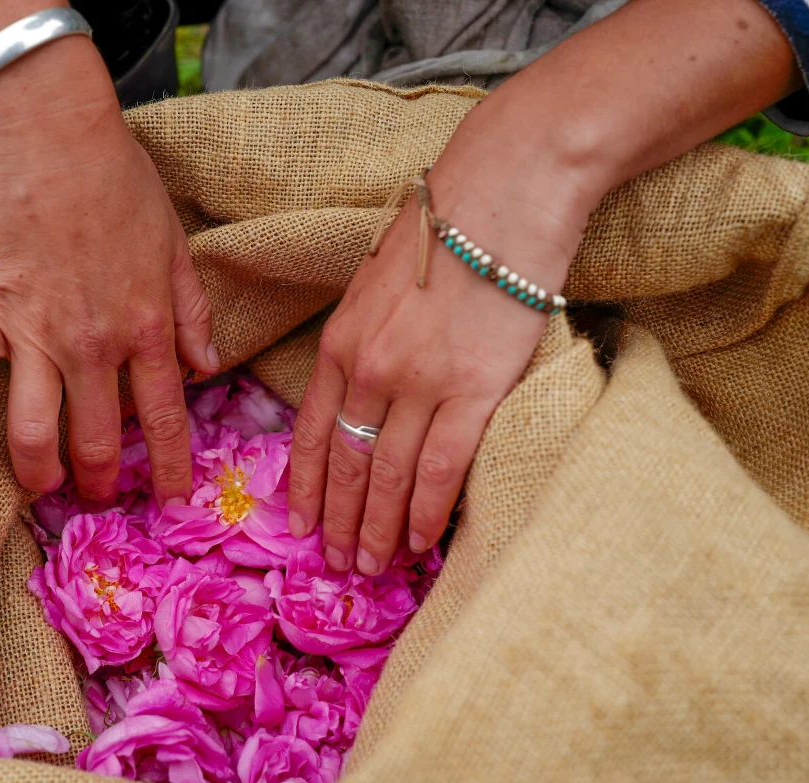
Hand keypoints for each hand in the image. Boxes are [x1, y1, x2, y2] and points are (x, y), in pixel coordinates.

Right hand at [0, 38, 216, 504]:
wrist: (45, 135)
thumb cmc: (116, 181)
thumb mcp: (175, 243)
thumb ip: (191, 310)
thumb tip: (208, 367)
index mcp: (145, 327)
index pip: (167, 418)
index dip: (172, 468)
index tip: (173, 501)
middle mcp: (92, 344)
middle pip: (98, 440)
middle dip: (101, 484)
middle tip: (100, 500)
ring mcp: (33, 335)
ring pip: (35, 432)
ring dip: (40, 474)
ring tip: (45, 489)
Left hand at [286, 151, 590, 574]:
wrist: (505, 191)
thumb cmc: (446, 230)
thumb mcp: (378, 284)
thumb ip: (363, 339)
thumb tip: (361, 390)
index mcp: (340, 341)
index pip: (312, 432)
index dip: (306, 487)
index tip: (302, 526)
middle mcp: (369, 368)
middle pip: (346, 465)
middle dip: (339, 521)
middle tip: (339, 563)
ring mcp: (419, 383)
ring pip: (387, 477)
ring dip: (377, 529)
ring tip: (374, 565)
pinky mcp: (474, 389)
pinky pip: (440, 470)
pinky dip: (426, 513)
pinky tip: (420, 542)